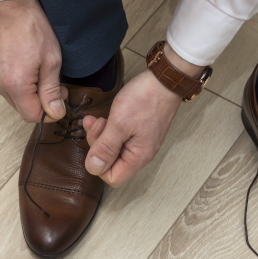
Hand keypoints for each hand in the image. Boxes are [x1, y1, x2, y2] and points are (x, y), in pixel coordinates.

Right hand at [0, 0, 66, 122]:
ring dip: (29, 93)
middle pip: (22, 109)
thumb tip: (55, 113)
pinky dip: (17, 83)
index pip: (31, 116)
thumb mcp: (52, 62)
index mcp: (16, 84)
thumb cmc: (34, 31)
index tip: (59, 100)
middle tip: (56, 87)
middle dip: (40, 103)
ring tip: (40, 75)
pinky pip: (3, 86)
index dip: (48, 113)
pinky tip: (26, 68)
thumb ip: (52, 91)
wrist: (12, 8)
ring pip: (13, 99)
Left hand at [82, 43, 204, 186]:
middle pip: (112, 163)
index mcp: (138, 157)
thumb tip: (93, 168)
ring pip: (114, 149)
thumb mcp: (119, 124)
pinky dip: (109, 129)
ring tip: (98, 118)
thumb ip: (105, 148)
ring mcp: (141, 142)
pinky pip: (120, 138)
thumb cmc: (144, 100)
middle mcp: (141, 154)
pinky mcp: (140, 131)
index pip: (112, 177)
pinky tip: (105, 117)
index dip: (98, 165)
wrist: (164, 80)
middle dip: (98, 145)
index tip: (95, 143)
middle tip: (95, 125)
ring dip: (101, 135)